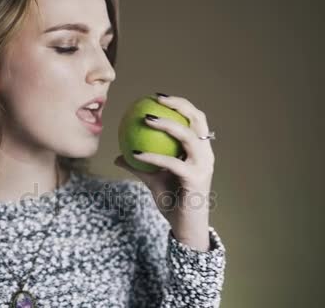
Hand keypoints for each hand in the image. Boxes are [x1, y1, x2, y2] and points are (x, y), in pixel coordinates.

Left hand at [114, 93, 216, 250]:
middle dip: (179, 105)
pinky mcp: (195, 179)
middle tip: (156, 99)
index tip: (158, 96)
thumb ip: (139, 166)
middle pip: (198, 120)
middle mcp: (206, 155)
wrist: (185, 228)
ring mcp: (203, 166)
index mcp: (200, 151)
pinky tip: (134, 153)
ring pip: (188, 137)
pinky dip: (152, 157)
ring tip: (147, 118)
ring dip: (167, 125)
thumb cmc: (172, 202)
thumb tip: (118, 155)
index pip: (195, 120)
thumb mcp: (153, 181)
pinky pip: (171, 163)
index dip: (180, 104)